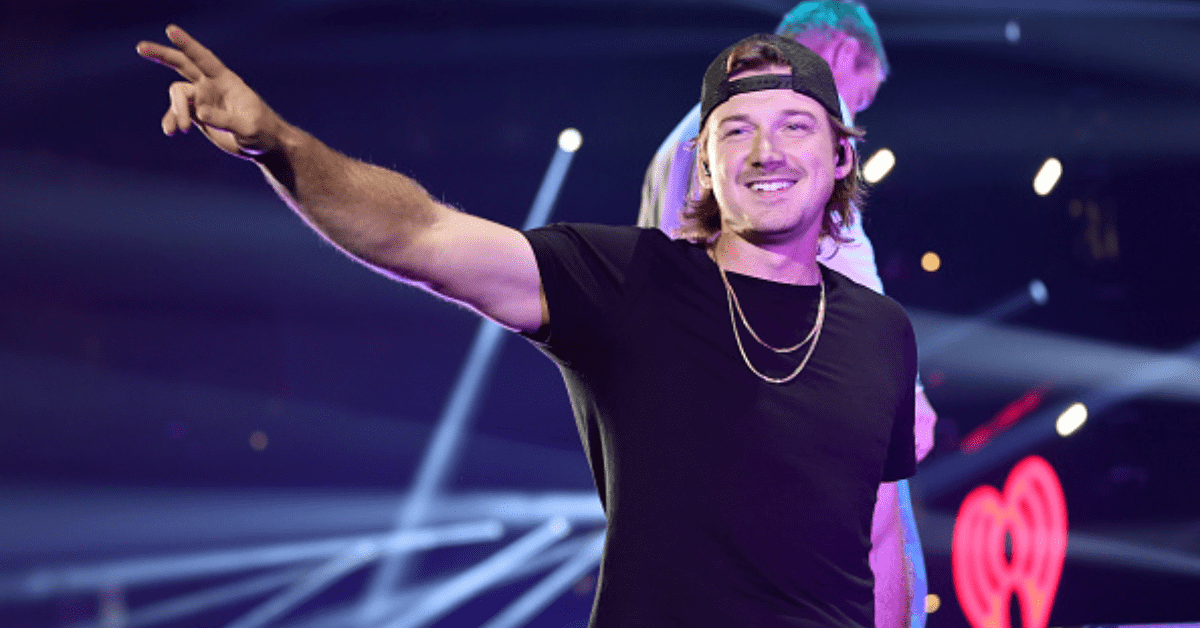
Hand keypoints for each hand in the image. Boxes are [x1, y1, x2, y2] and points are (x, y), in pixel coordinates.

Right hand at [136, 25, 284, 158]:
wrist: (264, 145)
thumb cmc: (263, 132)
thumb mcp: (248, 127)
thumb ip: (225, 119)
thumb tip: (199, 113)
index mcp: (226, 81)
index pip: (204, 58)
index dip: (187, 44)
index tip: (170, 30)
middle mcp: (212, 86)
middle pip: (183, 64)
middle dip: (162, 55)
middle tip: (141, 47)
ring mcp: (203, 100)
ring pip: (178, 96)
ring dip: (176, 111)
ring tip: (182, 130)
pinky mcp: (198, 116)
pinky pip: (177, 113)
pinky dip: (172, 120)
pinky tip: (172, 131)